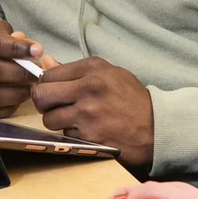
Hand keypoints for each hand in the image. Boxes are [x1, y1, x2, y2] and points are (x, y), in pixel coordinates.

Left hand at [30, 57, 153, 168]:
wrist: (156, 127)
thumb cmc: (132, 99)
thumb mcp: (109, 74)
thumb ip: (75, 70)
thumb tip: (45, 62)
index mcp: (92, 68)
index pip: (49, 74)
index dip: (46, 84)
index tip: (53, 91)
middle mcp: (88, 88)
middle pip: (41, 95)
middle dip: (43, 103)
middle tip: (54, 106)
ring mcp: (87, 114)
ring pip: (49, 119)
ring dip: (57, 121)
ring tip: (73, 120)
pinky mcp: (88, 136)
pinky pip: (65, 135)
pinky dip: (72, 135)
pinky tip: (87, 131)